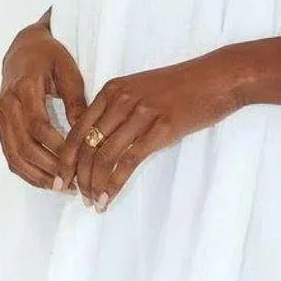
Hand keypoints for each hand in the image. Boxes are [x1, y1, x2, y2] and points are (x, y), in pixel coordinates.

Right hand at [0, 21, 88, 190]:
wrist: (23, 49)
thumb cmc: (51, 58)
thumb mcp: (69, 72)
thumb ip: (77, 102)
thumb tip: (87, 134)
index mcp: (24, 88)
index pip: (39, 126)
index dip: (56, 148)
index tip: (77, 163)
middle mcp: (7, 104)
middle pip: (24, 145)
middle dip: (48, 168)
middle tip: (71, 183)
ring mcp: (0, 117)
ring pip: (14, 155)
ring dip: (36, 175)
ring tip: (60, 187)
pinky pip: (10, 154)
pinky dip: (26, 171)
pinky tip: (44, 180)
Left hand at [56, 48, 243, 210]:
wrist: (218, 78)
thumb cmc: (183, 86)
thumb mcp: (142, 89)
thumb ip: (119, 110)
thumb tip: (100, 144)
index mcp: (112, 90)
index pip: (77, 128)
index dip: (65, 158)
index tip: (61, 180)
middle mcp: (121, 99)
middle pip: (85, 145)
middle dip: (76, 176)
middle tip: (76, 196)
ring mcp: (141, 113)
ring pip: (103, 156)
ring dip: (93, 185)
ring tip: (93, 202)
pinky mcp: (161, 129)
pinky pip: (128, 162)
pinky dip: (113, 185)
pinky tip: (107, 198)